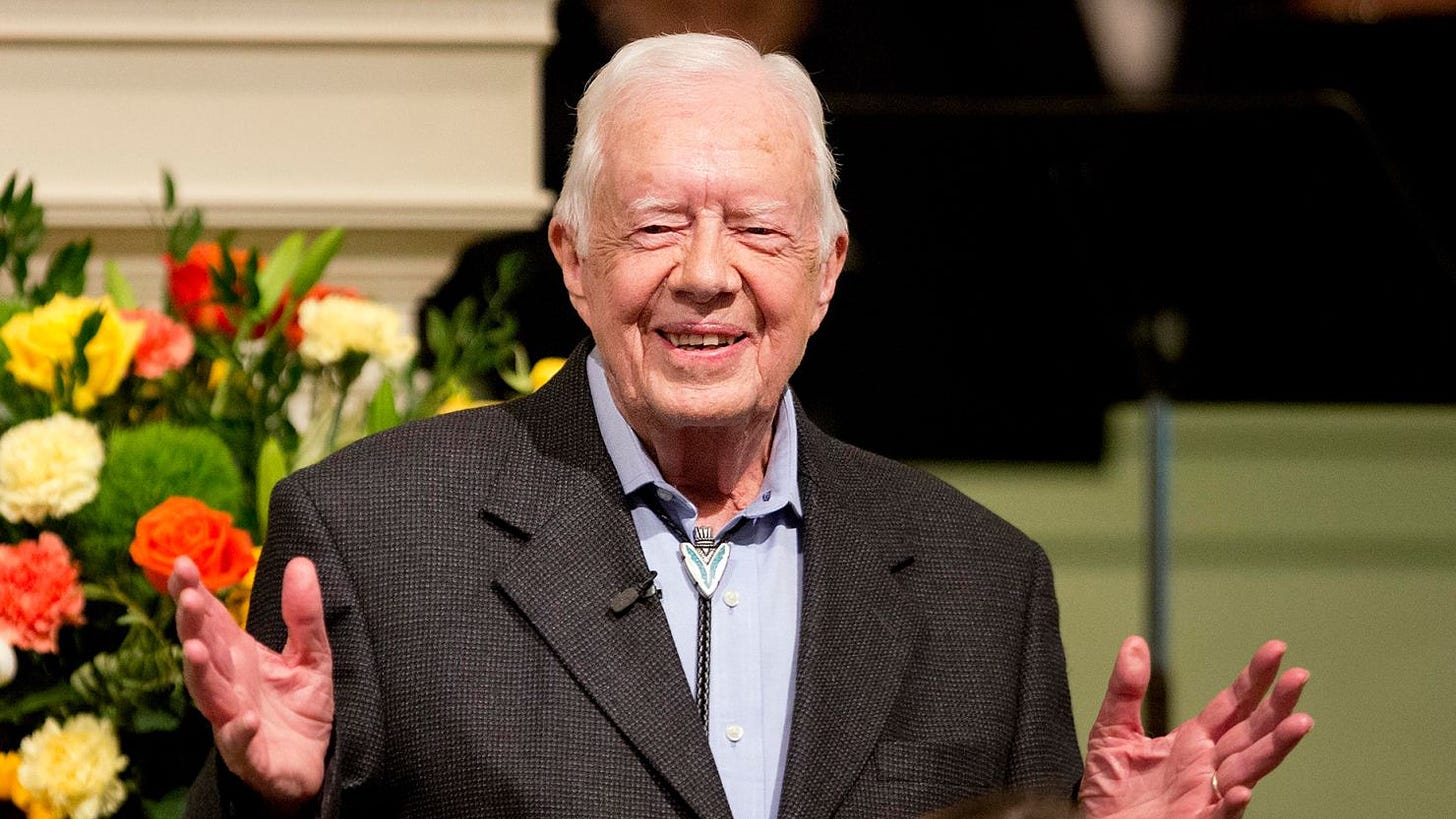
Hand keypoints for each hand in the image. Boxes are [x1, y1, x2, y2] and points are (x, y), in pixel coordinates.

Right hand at [170, 555, 334, 811]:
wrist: (313, 763)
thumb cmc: (301, 708)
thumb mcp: (312, 654)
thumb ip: (304, 614)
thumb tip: (300, 563)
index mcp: (239, 657)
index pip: (211, 619)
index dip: (194, 592)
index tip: (182, 563)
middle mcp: (229, 685)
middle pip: (203, 650)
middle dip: (193, 624)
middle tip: (189, 598)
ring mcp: (233, 720)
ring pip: (209, 695)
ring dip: (200, 674)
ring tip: (195, 650)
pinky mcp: (251, 754)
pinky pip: (240, 744)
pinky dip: (238, 731)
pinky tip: (244, 718)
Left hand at [1078, 636, 1312, 818]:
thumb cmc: (1111, 788)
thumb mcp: (1112, 731)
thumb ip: (1125, 690)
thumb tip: (1135, 644)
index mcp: (1193, 742)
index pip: (1231, 705)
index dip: (1253, 679)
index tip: (1276, 650)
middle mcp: (1207, 766)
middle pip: (1250, 732)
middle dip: (1276, 706)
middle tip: (1300, 676)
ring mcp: (1205, 795)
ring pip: (1247, 769)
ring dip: (1273, 748)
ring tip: (1301, 723)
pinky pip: (1218, 815)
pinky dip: (1231, 803)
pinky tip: (1243, 789)